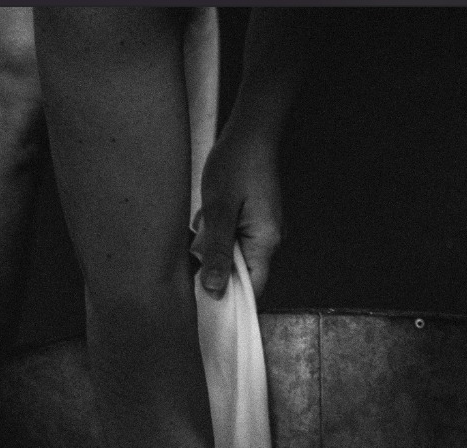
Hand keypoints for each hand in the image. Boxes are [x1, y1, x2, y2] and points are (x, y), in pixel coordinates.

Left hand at [194, 125, 281, 299]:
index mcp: (266, 242)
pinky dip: (218, 234)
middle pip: (241, 273)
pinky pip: (234, 239)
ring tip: (205, 223)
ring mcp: (263, 230)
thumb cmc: (236, 165)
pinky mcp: (255, 220)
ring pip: (235, 255)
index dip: (227, 296)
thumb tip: (214, 289)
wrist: (250, 132)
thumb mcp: (219, 210)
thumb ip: (217, 252)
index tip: (201, 296)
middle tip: (196, 247)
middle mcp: (270, 240)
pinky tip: (209, 216)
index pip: (251, 288)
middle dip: (215, 265)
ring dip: (214, 247)